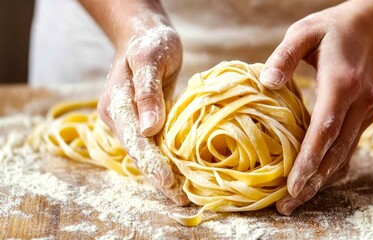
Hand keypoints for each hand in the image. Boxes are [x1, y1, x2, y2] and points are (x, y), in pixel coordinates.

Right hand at [97, 21, 188, 205]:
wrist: (145, 37)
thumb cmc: (149, 43)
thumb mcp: (150, 58)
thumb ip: (148, 91)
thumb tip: (150, 128)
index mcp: (116, 104)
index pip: (134, 140)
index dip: (151, 161)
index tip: (166, 180)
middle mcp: (118, 118)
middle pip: (138, 153)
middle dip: (158, 176)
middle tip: (181, 197)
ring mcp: (128, 123)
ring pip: (145, 153)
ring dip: (162, 174)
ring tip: (182, 194)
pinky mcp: (140, 122)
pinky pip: (151, 145)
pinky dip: (164, 161)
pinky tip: (179, 175)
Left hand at [260, 1, 372, 214]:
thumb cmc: (332, 29)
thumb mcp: (303, 31)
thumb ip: (284, 57)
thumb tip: (266, 83)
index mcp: (343, 83)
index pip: (326, 129)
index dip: (309, 159)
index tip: (293, 185)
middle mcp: (361, 102)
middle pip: (336, 151)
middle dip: (313, 181)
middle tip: (288, 205)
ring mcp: (369, 110)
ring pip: (346, 154)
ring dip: (323, 179)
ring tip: (297, 199)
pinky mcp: (369, 114)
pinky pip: (350, 146)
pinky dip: (334, 165)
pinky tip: (317, 180)